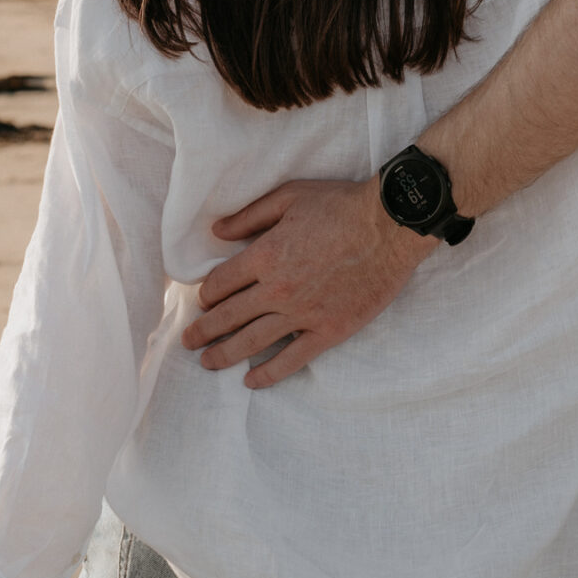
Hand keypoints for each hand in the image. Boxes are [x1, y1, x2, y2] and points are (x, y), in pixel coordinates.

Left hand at [180, 177, 432, 387]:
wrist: (390, 225)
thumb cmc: (341, 205)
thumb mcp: (289, 197)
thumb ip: (249, 216)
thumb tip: (216, 231)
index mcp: (264, 255)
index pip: (220, 284)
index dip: (206, 294)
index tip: (202, 301)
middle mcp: (277, 289)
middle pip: (227, 317)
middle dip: (202, 331)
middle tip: (187, 342)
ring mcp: (303, 313)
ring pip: (251, 342)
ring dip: (224, 355)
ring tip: (207, 363)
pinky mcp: (328, 330)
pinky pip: (291, 359)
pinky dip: (268, 374)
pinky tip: (251, 380)